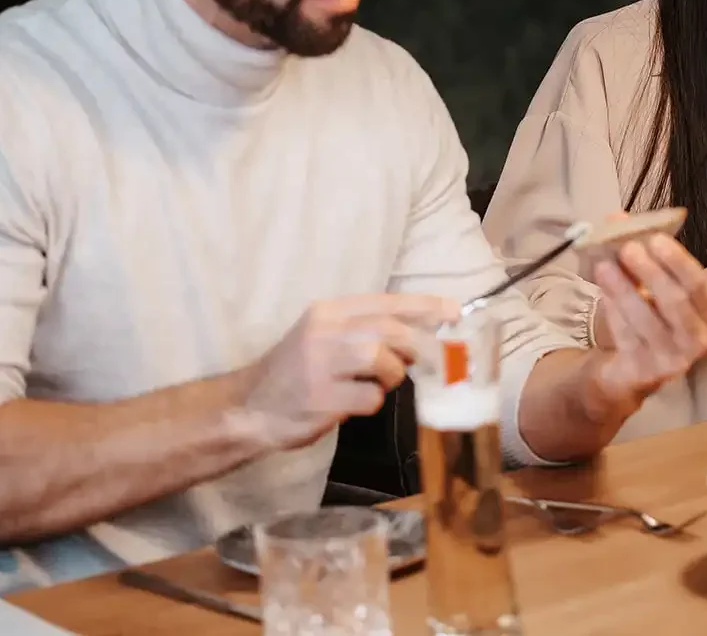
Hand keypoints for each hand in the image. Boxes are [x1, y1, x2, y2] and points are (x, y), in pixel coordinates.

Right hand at [234, 293, 458, 450]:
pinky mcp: (320, 398)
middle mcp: (324, 331)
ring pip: (381, 359)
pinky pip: (369, 398)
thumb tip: (426, 332)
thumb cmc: (299, 373)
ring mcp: (319, 364)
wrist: (248, 407)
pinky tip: (354, 404)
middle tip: (430, 361)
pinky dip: (372, 403)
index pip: (387, 301)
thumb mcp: (328, 338)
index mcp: (329, 311)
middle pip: (390, 330)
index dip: (425, 307)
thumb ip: (370, 331)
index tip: (455, 312)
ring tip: (379, 383)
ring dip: (392, 375)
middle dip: (418, 346)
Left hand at [585, 234, 706, 411]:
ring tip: (604, 265)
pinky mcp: (647, 374)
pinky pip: (629, 339)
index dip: (677, 261)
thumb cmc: (645, 319)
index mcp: (703, 312)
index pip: (697, 284)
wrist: (631, 370)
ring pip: (648, 321)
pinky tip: (602, 293)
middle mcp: (696, 338)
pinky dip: (615, 314)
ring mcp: (673, 360)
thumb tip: (616, 218)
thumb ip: (636, 253)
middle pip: (676, 303)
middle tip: (627, 247)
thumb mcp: (644, 286)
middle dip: (651, 273)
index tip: (655, 238)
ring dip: (625, 290)